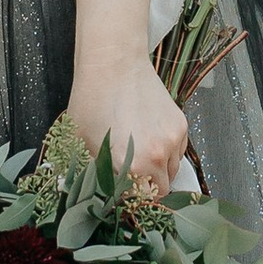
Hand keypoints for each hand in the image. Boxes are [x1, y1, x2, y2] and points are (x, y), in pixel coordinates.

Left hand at [66, 54, 189, 199]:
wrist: (113, 64)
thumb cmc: (92, 101)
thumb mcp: (81, 143)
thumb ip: (91, 174)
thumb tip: (94, 192)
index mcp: (134, 166)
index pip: (140, 199)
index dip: (128, 198)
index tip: (119, 191)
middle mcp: (159, 156)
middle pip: (161, 190)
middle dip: (145, 188)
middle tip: (128, 177)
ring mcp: (173, 140)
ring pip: (172, 171)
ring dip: (158, 171)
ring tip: (138, 156)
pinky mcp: (181, 125)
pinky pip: (178, 152)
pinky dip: (167, 154)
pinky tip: (148, 140)